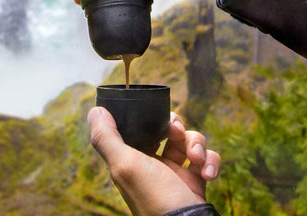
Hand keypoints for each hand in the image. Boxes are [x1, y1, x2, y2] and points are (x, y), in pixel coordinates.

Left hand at [88, 107, 220, 215]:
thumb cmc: (154, 197)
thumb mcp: (124, 165)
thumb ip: (106, 137)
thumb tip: (95, 110)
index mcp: (132, 159)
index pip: (138, 128)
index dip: (148, 117)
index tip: (155, 114)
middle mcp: (152, 164)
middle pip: (165, 130)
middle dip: (175, 126)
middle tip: (177, 132)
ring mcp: (175, 172)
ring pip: (187, 140)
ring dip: (196, 144)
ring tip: (197, 159)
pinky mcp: (195, 180)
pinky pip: (206, 158)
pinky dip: (211, 162)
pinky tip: (208, 174)